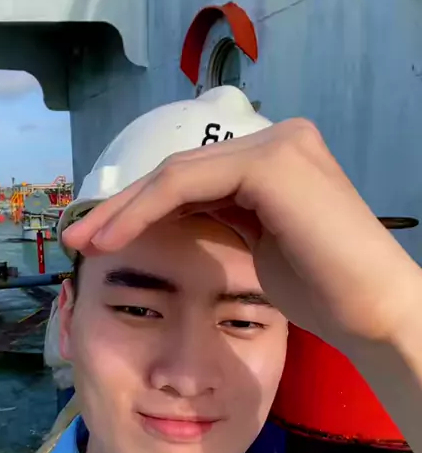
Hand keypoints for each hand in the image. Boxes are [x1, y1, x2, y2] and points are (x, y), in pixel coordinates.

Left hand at [63, 119, 420, 352]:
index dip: (142, 206)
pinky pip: (188, 183)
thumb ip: (224, 219)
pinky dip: (145, 210)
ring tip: (85, 240)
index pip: (194, 176)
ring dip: (125, 209)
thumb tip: (177, 217)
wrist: (374, 312)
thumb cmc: (325, 292)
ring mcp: (277, 146)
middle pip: (180, 170)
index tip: (101, 238)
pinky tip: (114, 237)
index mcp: (277, 159)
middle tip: (78, 236)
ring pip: (178, 173)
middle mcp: (278, 140)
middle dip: (123, 205)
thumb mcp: (259, 247)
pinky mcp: (271, 163)